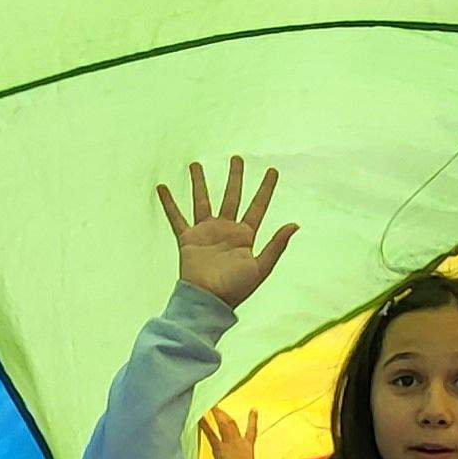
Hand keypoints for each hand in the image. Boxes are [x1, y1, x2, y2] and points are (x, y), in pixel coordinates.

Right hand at [154, 159, 296, 309]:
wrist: (207, 301)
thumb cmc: (236, 289)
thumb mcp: (261, 267)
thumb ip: (276, 245)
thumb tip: (295, 224)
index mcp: (245, 236)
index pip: (258, 206)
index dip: (266, 188)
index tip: (273, 170)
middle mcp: (226, 230)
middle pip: (232, 196)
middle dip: (235, 177)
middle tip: (237, 158)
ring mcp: (206, 232)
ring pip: (203, 200)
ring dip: (199, 182)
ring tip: (195, 163)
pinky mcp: (188, 239)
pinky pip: (176, 217)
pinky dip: (169, 203)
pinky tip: (162, 187)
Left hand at [199, 408, 262, 458]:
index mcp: (249, 449)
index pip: (252, 431)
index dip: (252, 420)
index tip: (253, 409)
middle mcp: (239, 443)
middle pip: (232, 424)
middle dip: (224, 415)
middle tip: (217, 406)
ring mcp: (229, 445)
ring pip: (223, 424)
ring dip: (216, 414)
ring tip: (208, 406)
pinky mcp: (220, 449)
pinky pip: (211, 434)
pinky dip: (205, 425)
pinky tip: (198, 418)